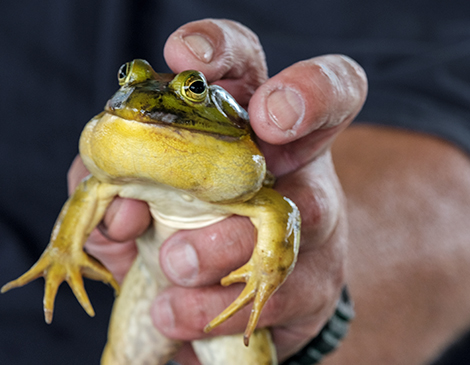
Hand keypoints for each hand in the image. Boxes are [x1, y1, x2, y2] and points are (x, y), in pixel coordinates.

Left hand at [68, 19, 366, 362]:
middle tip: (268, 126)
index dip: (223, 47)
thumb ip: (117, 190)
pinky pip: (281, 289)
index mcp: (239, 121)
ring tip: (175, 267)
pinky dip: (220, 303)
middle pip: (325, 101)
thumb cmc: (181, 226)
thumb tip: (118, 214)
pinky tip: (176, 311)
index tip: (184, 55)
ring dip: (228, 241)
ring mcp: (314, 216)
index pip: (245, 63)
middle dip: (303, 98)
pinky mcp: (315, 279)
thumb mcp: (140, 198)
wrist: (227, 293)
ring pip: (301, 211)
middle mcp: (292, 156)